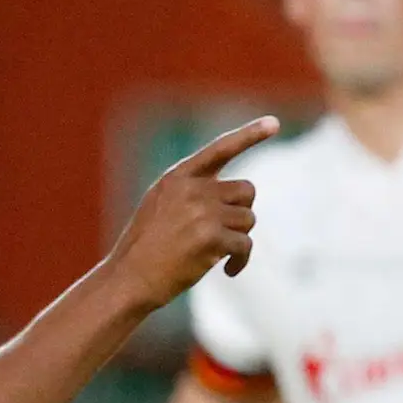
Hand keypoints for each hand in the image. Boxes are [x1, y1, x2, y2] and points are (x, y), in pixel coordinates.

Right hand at [109, 117, 280, 302]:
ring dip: (239, 238)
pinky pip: (245, 244)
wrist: (128, 279)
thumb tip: (238, 195)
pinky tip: (229, 271)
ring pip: (248, 218)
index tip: (274, 123)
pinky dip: (241, 261)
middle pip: (246, 190)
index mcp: (177, 177)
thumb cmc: (144, 249)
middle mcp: (191, 189)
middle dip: (241, 213)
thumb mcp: (159, 206)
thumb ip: (192, 192)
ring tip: (221, 255)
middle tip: (226, 234)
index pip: (220, 149)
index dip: (249, 135)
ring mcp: (201, 211)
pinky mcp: (210, 237)